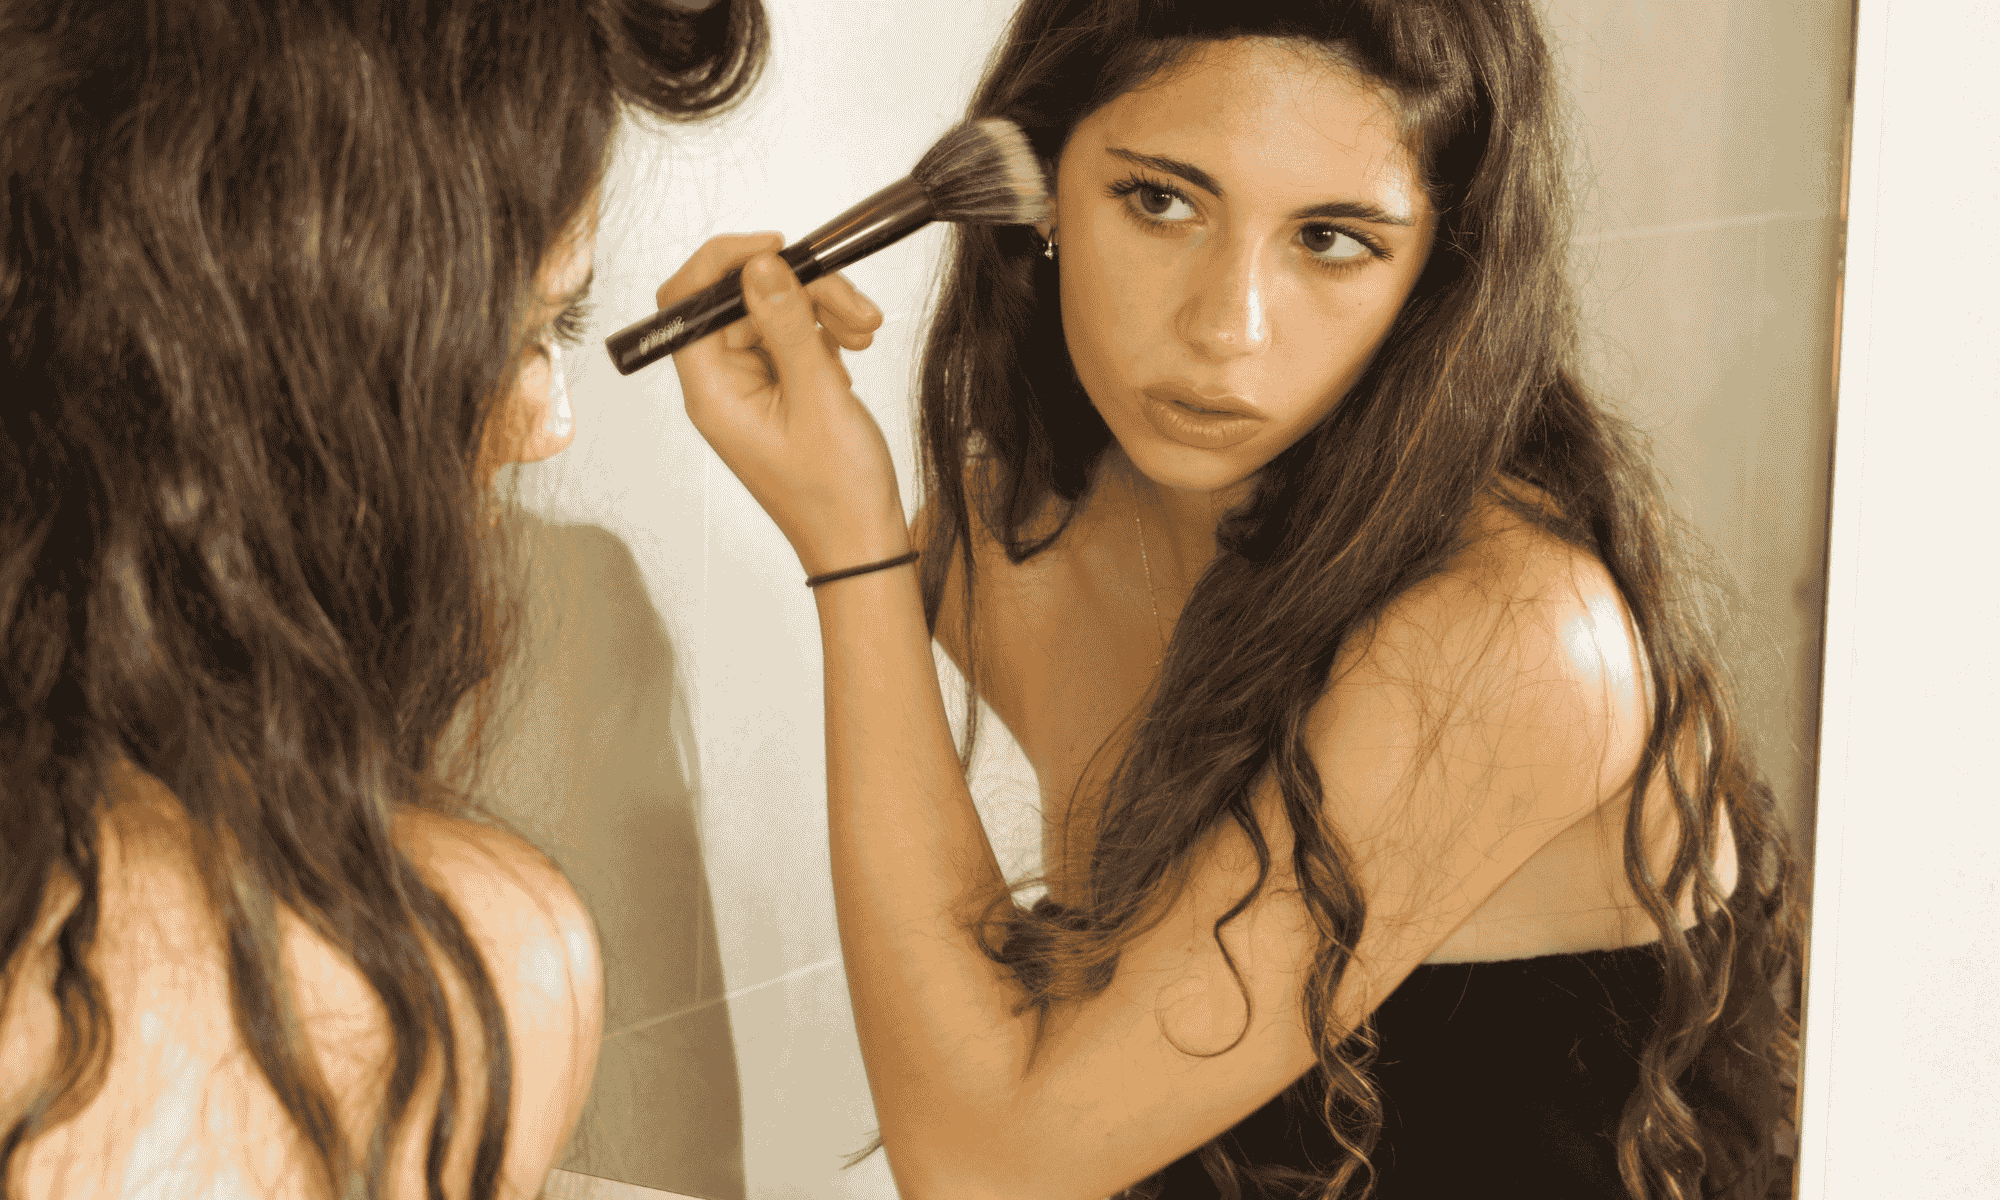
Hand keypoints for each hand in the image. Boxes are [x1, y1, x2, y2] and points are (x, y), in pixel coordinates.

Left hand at [661, 233, 907, 576]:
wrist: (861, 542)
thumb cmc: (836, 494)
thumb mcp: (818, 398)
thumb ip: (787, 325)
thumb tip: (760, 266)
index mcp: (711, 391)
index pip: (688, 300)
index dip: (724, 262)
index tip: (776, 248)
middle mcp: (721, 384)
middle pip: (744, 300)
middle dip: (802, 291)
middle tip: (855, 310)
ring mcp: (750, 385)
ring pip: (775, 313)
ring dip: (823, 311)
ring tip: (865, 334)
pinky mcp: (777, 388)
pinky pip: (792, 337)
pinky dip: (825, 334)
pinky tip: (853, 353)